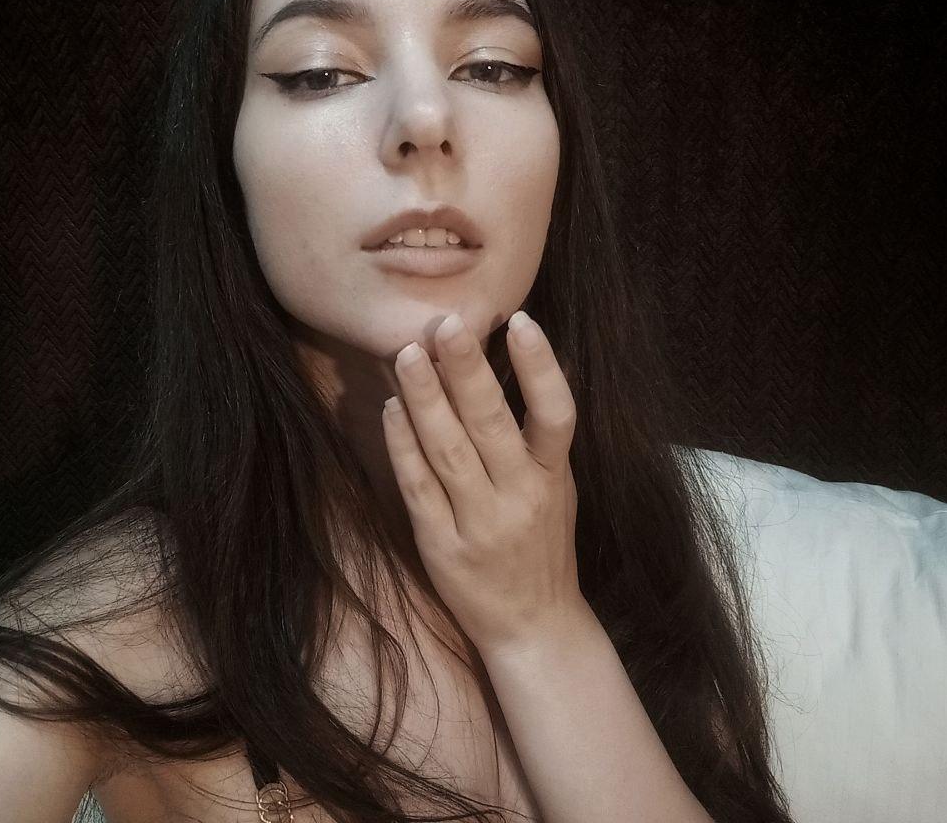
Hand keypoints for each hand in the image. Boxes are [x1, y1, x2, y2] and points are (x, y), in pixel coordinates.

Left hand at [381, 310, 588, 657]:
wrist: (533, 626)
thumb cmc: (542, 545)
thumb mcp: (555, 487)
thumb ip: (534, 436)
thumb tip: (506, 361)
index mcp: (553, 478)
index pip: (556, 415)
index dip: (540, 367)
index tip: (522, 319)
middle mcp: (521, 497)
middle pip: (492, 424)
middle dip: (467, 370)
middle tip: (445, 322)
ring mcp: (479, 523)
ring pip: (448, 451)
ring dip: (425, 399)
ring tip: (405, 353)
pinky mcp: (441, 545)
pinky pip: (418, 487)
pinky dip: (403, 445)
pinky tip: (390, 409)